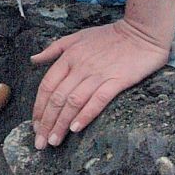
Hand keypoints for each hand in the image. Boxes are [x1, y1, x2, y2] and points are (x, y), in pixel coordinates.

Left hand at [30, 18, 170, 148]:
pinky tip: (76, 129)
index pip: (48, 85)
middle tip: (40, 142)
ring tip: (54, 141)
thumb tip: (33, 60)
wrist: (141, 32)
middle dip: (46, 122)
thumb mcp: (77, 36)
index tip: (35, 125)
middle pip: (58, 98)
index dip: (39, 107)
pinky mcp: (116, 81)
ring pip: (73, 102)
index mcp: (69, 56)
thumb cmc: (109, 36)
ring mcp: (98, 74)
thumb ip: (54, 49)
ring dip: (61, 123)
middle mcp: (80, 66)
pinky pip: (97, 100)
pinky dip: (85, 115)